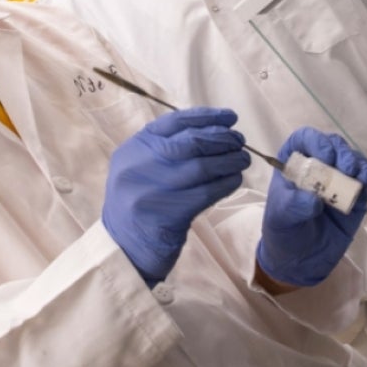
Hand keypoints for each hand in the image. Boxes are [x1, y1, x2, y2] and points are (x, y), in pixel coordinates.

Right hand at [103, 107, 250, 285]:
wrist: (123, 249)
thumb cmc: (140, 204)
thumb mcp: (140, 169)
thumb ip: (164, 148)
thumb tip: (213, 130)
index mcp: (133, 148)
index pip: (174, 121)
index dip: (207, 117)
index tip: (230, 118)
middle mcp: (139, 165)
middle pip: (191, 142)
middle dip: (222, 138)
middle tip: (240, 142)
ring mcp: (152, 190)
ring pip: (202, 166)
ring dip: (229, 161)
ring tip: (243, 160)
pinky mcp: (167, 214)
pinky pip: (206, 192)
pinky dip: (226, 183)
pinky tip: (235, 179)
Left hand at [256, 127, 366, 287]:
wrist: (302, 261)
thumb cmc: (284, 233)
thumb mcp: (280, 218)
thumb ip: (293, 206)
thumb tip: (315, 200)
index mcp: (293, 164)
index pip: (305, 139)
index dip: (316, 142)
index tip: (325, 157)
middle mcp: (317, 166)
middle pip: (333, 145)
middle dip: (342, 152)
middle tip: (346, 168)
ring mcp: (338, 180)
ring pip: (352, 159)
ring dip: (357, 164)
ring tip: (356, 178)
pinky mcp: (355, 196)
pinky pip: (365, 180)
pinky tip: (363, 189)